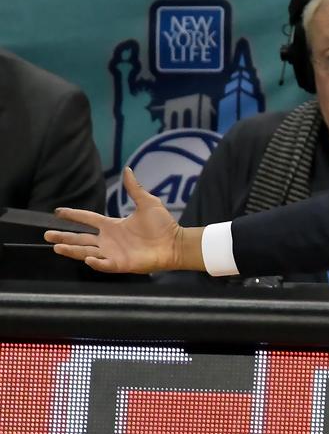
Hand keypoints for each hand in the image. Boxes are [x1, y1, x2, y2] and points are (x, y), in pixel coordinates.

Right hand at [45, 167, 201, 272]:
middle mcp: (109, 240)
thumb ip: (134, 188)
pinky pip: (104, 264)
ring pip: (86, 251)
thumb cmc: (163, 225)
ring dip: (72, 250)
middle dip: (64, 237)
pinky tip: (88, 257)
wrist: (175, 242)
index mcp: (112, 225)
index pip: (87, 220)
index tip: (57, 212)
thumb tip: (128, 169)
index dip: (73, 215)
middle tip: (47, 235)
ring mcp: (113, 253)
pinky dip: (96, 262)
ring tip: (57, 247)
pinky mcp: (121, 264)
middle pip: (80, 238)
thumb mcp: (147, 203)